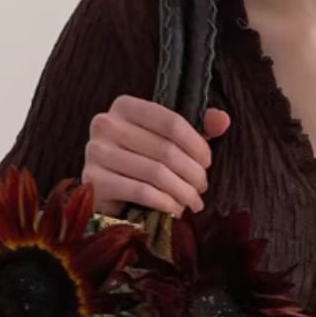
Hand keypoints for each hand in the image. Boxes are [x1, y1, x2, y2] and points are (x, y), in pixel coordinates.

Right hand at [83, 95, 230, 217]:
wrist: (108, 196)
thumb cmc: (142, 163)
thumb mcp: (168, 141)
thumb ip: (197, 128)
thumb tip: (223, 120)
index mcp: (125, 106)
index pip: (171, 121)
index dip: (196, 144)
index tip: (208, 163)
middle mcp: (105, 123)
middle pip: (165, 149)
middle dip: (191, 173)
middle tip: (202, 188)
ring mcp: (95, 151)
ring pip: (155, 172)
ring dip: (182, 191)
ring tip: (193, 202)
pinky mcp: (93, 180)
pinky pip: (140, 191)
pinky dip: (165, 203)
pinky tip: (176, 210)